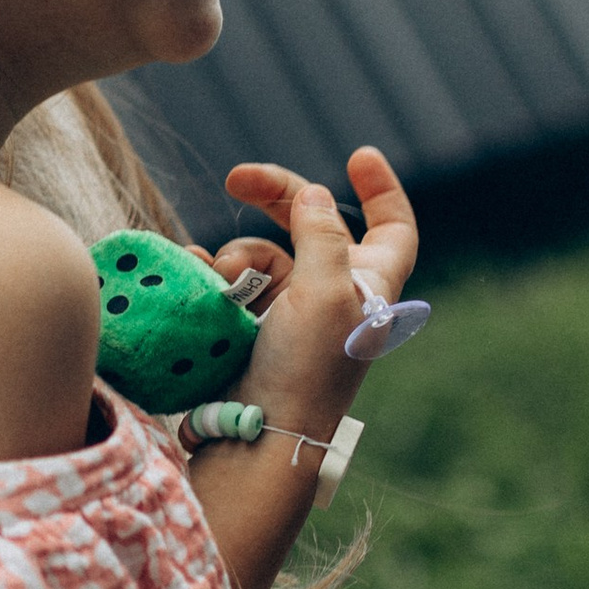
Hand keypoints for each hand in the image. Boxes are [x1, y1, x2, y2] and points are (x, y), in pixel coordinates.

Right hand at [214, 147, 417, 432]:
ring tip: (224, 280)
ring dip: (239, 256)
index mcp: (370, 285)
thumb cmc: (307, 367)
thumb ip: (322, 234)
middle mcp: (334, 293)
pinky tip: (197, 275)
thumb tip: (316, 193)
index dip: (381, 190)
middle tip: (236, 177)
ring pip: (262, 252)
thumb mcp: (325, 291)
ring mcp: (291, 310)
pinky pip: (231, 282)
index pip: (392, 227)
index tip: (357, 156)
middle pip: (310, 222)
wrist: (259, 432)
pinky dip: (213, 274)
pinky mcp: (250, 325)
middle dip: (276, 196)